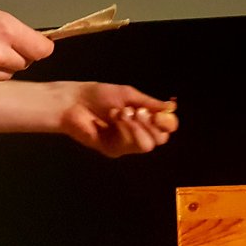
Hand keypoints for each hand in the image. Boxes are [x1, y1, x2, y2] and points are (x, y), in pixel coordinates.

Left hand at [56, 82, 178, 157]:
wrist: (75, 101)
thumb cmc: (98, 95)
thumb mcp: (128, 95)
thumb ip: (149, 103)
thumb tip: (170, 107)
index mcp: (143, 118)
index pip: (166, 127)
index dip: (168, 122)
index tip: (160, 113)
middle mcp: (136, 132)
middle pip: (160, 139)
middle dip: (152, 124)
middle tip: (139, 111)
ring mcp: (125, 143)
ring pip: (147, 145)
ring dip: (136, 126)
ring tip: (121, 112)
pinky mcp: (112, 150)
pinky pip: (128, 145)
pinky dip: (123, 128)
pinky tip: (113, 116)